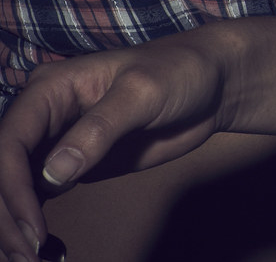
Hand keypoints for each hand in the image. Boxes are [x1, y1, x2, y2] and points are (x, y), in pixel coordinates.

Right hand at [0, 34, 234, 261]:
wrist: (215, 83)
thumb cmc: (181, 72)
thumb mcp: (144, 92)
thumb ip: (99, 129)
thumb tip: (54, 174)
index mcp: (50, 89)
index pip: (10, 142)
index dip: (11, 186)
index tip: (32, 225)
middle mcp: (43, 117)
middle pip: (3, 171)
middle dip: (8, 215)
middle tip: (28, 255)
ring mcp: (55, 143)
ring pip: (15, 189)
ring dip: (14, 227)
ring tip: (28, 261)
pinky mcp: (72, 166)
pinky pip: (38, 198)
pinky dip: (33, 224)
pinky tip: (41, 251)